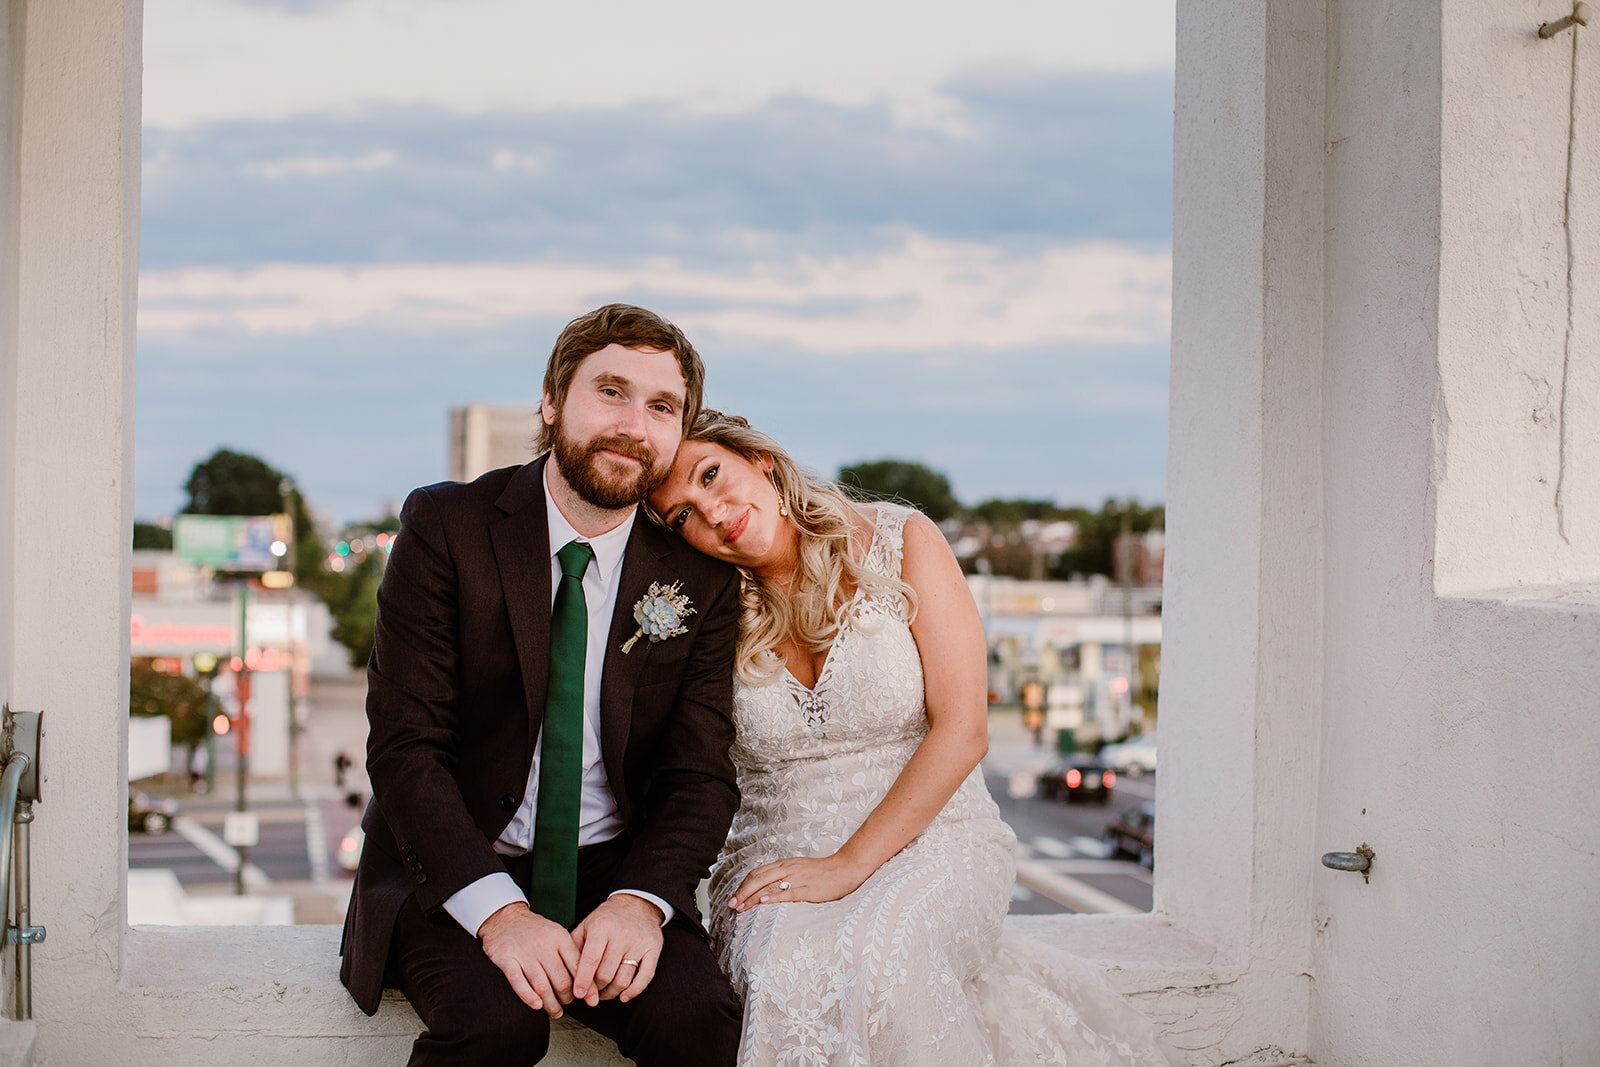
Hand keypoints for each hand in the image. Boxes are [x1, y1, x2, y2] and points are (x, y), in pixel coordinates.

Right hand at [478, 902, 579, 1017]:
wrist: (505, 917)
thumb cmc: (535, 931)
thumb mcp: (557, 935)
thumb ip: (571, 955)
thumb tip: (589, 981)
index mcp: (559, 938)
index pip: (577, 966)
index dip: (585, 987)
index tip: (588, 999)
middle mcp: (543, 945)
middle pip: (561, 980)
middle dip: (567, 998)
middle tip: (566, 1004)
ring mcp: (524, 953)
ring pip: (542, 986)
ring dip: (551, 1004)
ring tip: (555, 1012)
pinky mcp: (506, 959)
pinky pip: (518, 982)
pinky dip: (528, 997)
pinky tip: (536, 1006)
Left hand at [570, 894, 665, 1005]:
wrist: (636, 904)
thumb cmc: (606, 919)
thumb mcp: (586, 926)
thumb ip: (575, 948)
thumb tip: (567, 976)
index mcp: (602, 927)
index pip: (591, 959)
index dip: (583, 980)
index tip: (578, 994)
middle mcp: (621, 934)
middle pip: (606, 974)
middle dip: (596, 989)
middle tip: (591, 993)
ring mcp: (639, 942)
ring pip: (623, 980)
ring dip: (611, 993)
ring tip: (604, 993)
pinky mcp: (653, 949)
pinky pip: (645, 977)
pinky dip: (634, 991)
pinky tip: (624, 996)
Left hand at [727, 853, 870, 911]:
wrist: (845, 868)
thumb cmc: (821, 872)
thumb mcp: (798, 869)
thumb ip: (782, 876)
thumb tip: (764, 888)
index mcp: (784, 864)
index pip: (757, 873)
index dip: (743, 886)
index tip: (733, 898)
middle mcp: (788, 869)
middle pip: (758, 879)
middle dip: (742, 893)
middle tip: (731, 905)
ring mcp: (798, 878)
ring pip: (769, 886)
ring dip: (752, 898)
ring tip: (741, 908)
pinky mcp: (808, 889)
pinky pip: (788, 893)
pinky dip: (774, 897)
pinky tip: (763, 902)